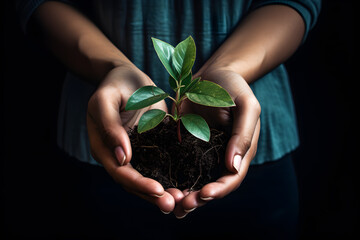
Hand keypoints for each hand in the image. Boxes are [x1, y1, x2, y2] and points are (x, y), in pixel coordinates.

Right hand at [87, 64, 174, 212]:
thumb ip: (110, 127)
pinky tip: (187, 181)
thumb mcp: (106, 100)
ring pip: (150, 177)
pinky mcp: (152, 145)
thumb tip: (121, 159)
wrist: (127, 75)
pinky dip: (172, 174)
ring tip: (183, 199)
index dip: (138, 184)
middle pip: (135, 182)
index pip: (120, 173)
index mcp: (104, 148)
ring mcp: (137, 152)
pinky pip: (161, 163)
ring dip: (165, 190)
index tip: (158, 190)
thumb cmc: (114, 84)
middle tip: (174, 204)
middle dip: (154, 195)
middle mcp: (119, 155)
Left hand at [171, 68, 260, 217]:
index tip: (204, 194)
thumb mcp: (246, 105)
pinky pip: (178, 164)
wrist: (211, 74)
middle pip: (212, 186)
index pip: (232, 178)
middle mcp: (221, 156)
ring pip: (194, 180)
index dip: (220, 190)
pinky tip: (159, 184)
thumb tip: (233, 167)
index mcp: (240, 150)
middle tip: (183, 205)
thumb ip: (243, 134)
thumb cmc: (232, 86)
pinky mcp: (185, 144)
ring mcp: (202, 152)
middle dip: (198, 198)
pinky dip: (171, 177)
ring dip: (183, 194)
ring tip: (170, 203)